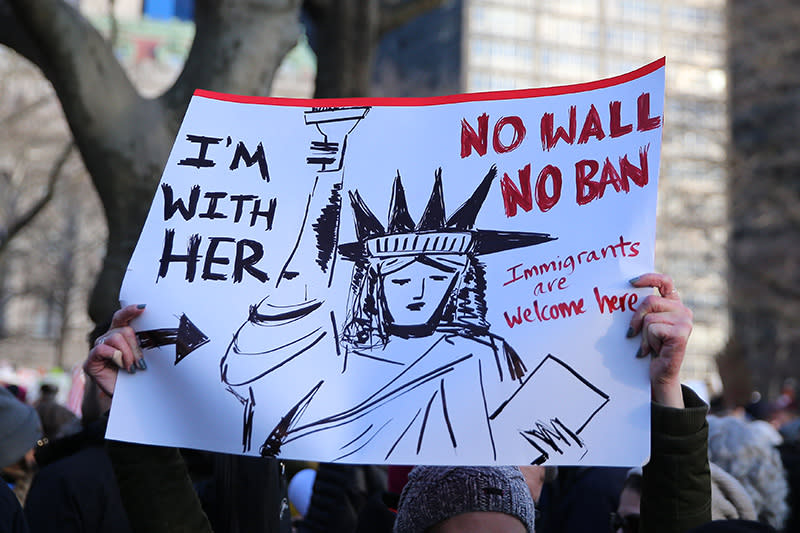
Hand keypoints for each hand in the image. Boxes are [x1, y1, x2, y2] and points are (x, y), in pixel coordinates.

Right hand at [84, 304, 146, 396]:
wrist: (128, 398)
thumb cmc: (137, 376)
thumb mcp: (143, 356)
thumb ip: (144, 343)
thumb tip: (157, 330)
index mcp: (120, 334)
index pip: (122, 317)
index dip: (131, 310)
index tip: (143, 308)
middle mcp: (107, 338)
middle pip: (123, 330)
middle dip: (135, 346)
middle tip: (141, 363)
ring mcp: (98, 348)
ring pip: (115, 338)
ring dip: (128, 354)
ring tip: (132, 368)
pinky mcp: (90, 361)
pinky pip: (102, 349)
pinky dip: (115, 356)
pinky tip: (121, 367)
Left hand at [627, 273, 692, 407]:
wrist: (659, 373)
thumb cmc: (650, 347)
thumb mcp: (646, 324)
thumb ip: (644, 309)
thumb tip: (625, 293)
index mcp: (674, 304)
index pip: (664, 282)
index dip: (649, 278)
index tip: (631, 282)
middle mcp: (683, 310)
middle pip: (649, 302)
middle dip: (636, 318)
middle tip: (634, 333)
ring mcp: (685, 321)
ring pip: (649, 318)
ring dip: (643, 335)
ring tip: (649, 346)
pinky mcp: (681, 333)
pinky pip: (653, 329)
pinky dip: (648, 342)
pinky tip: (654, 351)